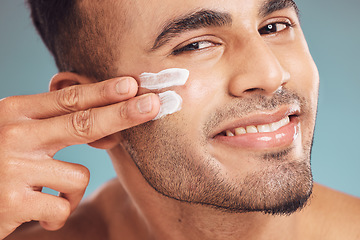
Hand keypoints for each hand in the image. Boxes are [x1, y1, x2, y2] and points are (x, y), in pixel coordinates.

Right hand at [0, 76, 158, 238]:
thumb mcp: (18, 134)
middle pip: (82, 123)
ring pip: (78, 175)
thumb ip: (55, 126)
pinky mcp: (12, 202)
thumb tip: (112, 129)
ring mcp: (13, 168)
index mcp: (15, 112)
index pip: (68, 100)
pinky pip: (62, 207)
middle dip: (122, 114)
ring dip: (71, 190)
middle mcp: (13, 135)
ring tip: (48, 192)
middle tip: (152, 104)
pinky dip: (58, 213)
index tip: (132, 84)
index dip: (103, 92)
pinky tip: (38, 212)